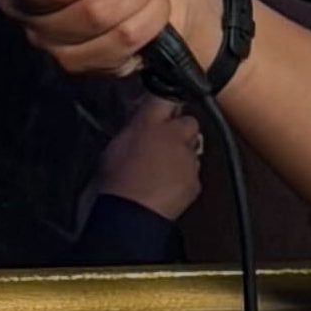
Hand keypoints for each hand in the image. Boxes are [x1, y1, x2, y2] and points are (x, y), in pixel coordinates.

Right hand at [95, 97, 204, 220]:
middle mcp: (174, 136)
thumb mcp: (115, 144)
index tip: (162, 106)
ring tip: (163, 166)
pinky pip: (193, 171)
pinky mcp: (195, 180)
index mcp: (150, 122)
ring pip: (193, 146)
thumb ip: (133, 126)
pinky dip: (184, 175)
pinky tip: (168, 183)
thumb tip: (139, 116)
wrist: (131, 214)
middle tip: (165, 138)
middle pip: (189, 120)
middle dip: (180, 128)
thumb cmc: (116, 180)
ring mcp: (188, 159)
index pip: (166, 96)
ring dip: (182, 152)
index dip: (166, 100)